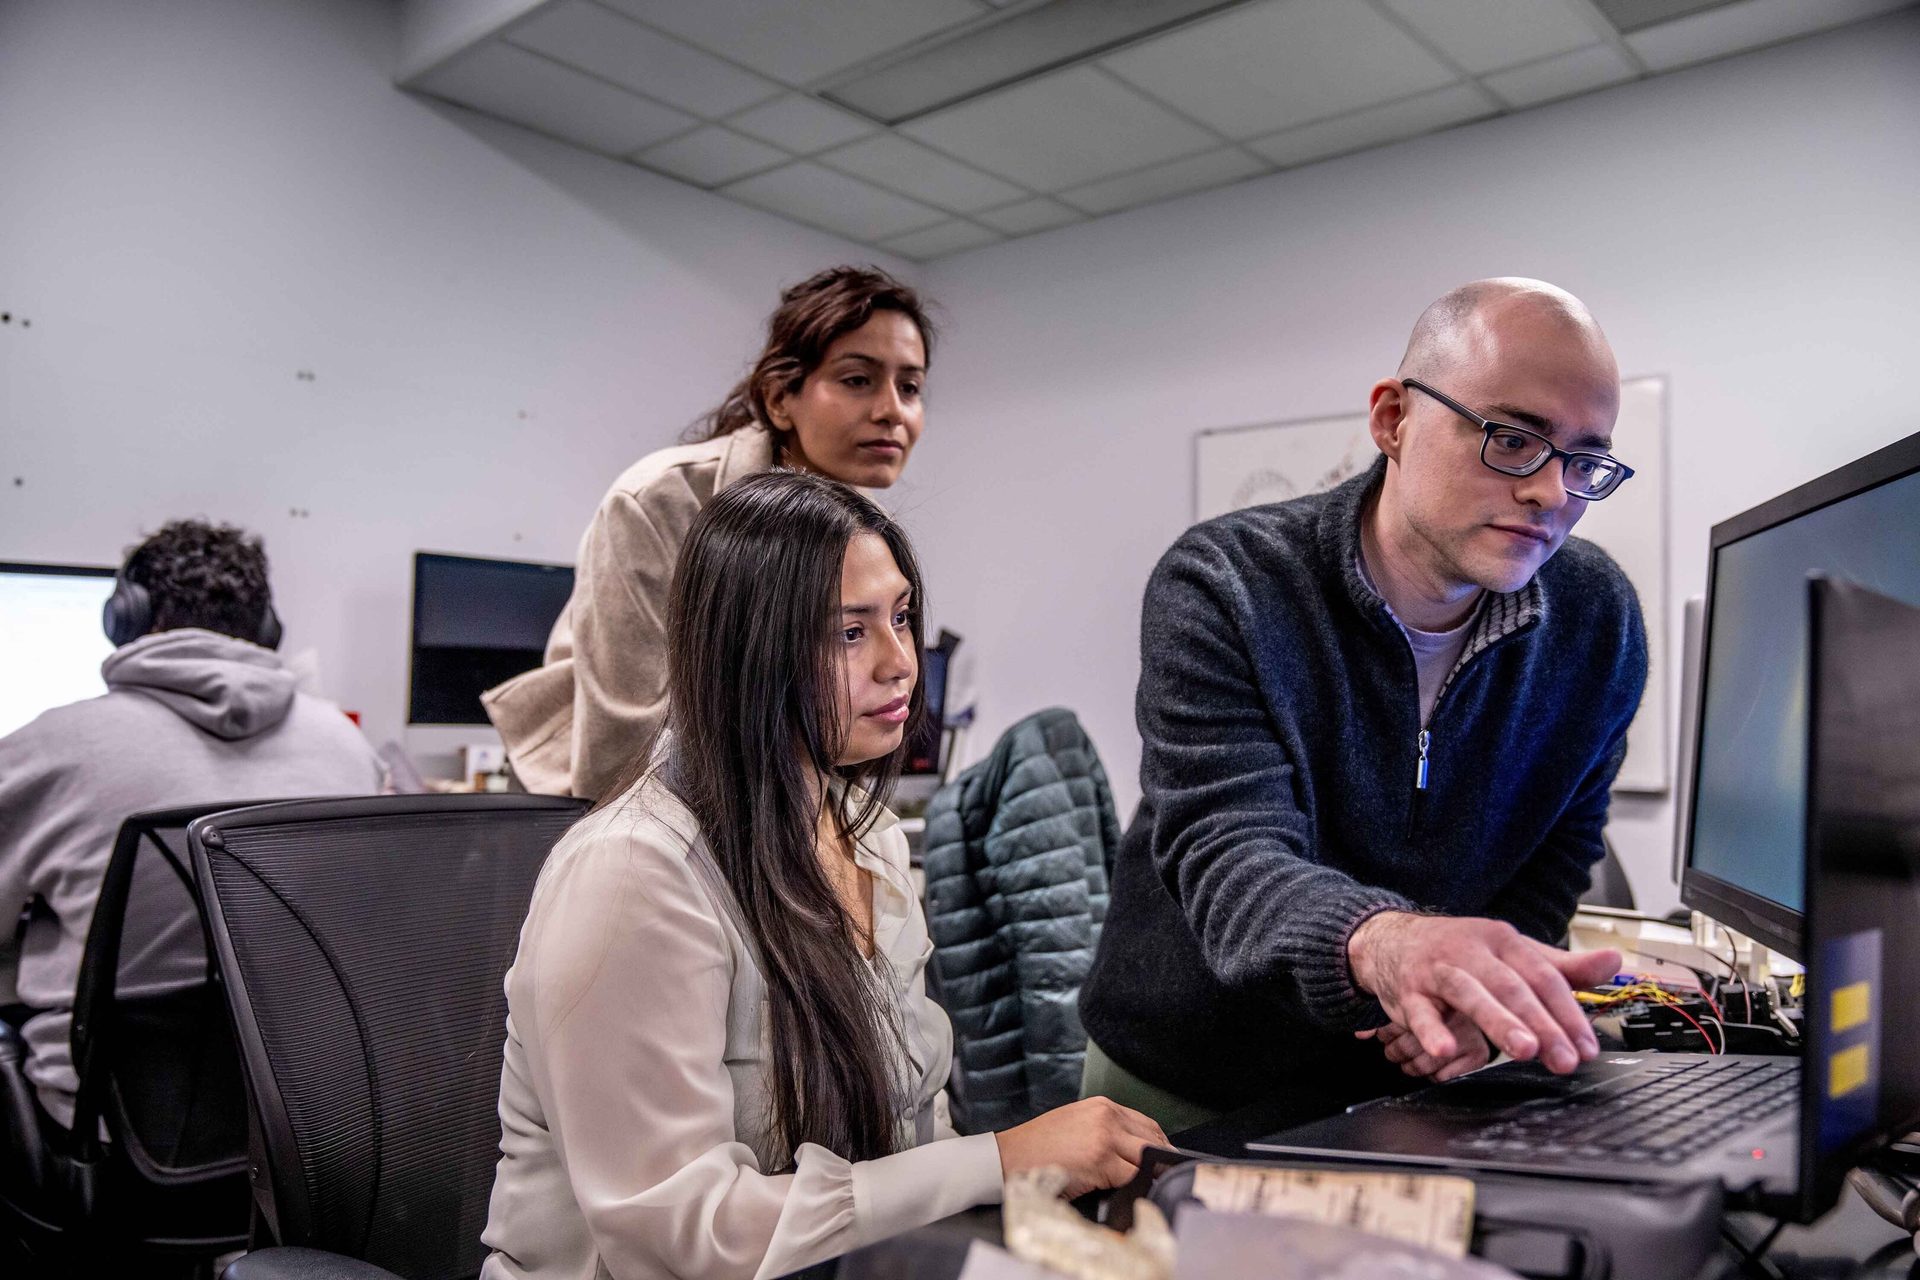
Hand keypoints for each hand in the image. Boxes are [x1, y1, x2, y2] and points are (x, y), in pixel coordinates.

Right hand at [994, 1096, 1168, 1199]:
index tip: (1165, 1162)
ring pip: (1146, 1158)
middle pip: (1152, 1139)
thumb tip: (1132, 1154)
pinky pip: (1131, 1176)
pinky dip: (1135, 1187)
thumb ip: (1105, 1132)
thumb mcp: (1075, 1126)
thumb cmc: (1036, 1147)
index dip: (1160, 1145)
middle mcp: (1107, 1116)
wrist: (1008, 1157)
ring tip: (1150, 1189)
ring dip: (1150, 1176)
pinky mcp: (1100, 1159)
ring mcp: (1105, 1137)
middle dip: (1162, 1162)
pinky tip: (1130, 1194)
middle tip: (1164, 1180)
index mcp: (1101, 1106)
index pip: (1147, 1124)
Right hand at [1348, 912, 1617, 1075]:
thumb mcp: (1512, 953)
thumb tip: (1613, 962)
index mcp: (1503, 941)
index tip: (1585, 1047)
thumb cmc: (1460, 951)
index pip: (1543, 977)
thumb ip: (1562, 965)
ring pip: (1470, 993)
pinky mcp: (1408, 990)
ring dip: (1498, 1021)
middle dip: (1542, 1024)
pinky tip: (1444, 1050)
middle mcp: (1472, 950)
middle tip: (1564, 1059)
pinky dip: (1430, 1031)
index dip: (1568, 1013)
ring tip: (1523, 1050)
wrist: (1391, 939)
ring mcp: (1438, 969)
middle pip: (1512, 986)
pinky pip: (1419, 1011)